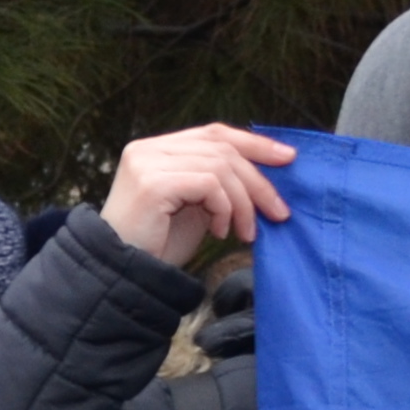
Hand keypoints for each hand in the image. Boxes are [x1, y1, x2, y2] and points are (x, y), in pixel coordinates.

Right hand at [99, 124, 295, 268]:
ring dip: (243, 203)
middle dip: (258, 180)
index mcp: (156, 149)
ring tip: (246, 232)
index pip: (214, 133)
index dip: (254, 142)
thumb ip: (219, 183)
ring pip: (220, 167)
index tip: (288, 158)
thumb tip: (267, 173)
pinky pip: (209, 184)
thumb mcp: (195, 206)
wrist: (121, 275)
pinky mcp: (152, 182)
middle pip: (222, 148)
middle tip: (279, 212)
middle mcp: (148, 149)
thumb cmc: (157, 246)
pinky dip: (224, 208)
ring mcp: (147, 162)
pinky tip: (220, 233)